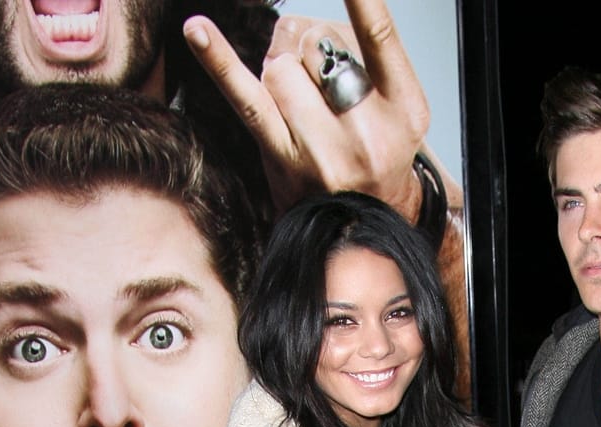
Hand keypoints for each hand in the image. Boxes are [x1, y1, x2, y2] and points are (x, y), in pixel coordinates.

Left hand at [183, 0, 428, 217]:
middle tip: (314, 72)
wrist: (362, 229)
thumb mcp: (395, 107)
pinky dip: (219, 61)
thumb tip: (296, 31)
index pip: (380, 36)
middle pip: (317, 45)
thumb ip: (359, 57)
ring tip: (297, 99)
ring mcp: (324, 150)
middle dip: (306, 45)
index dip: (362, 0)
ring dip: (279, 67)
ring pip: (281, 65)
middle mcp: (367, 131)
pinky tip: (197, 31)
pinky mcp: (284, 161)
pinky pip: (247, 100)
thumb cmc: (375, 155)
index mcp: (403, 108)